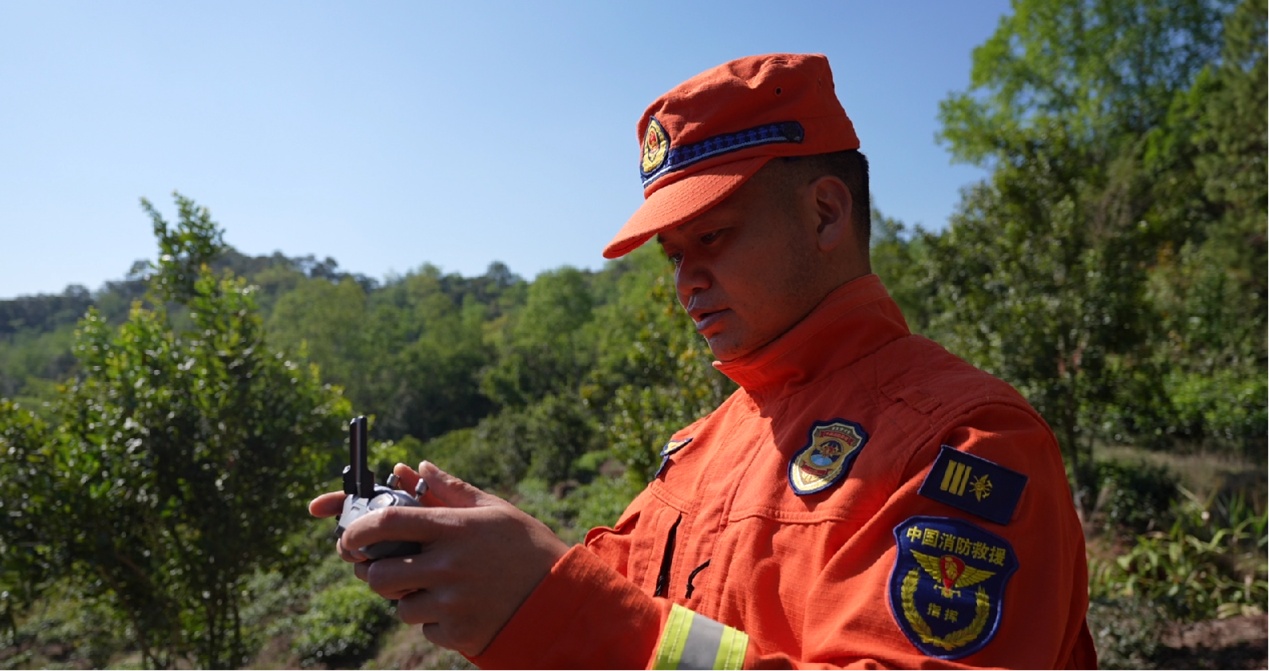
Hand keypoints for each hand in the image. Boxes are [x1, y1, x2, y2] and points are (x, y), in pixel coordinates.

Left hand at [308, 462, 569, 655]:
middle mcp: (449, 564)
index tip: (351, 537)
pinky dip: (434, 621)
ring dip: (409, 600)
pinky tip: (460, 607)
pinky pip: (425, 629)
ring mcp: (453, 601)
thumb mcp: (494, 510)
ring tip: (438, 589)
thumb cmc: (525, 547)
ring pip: (400, 607)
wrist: (561, 597)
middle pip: (379, 574)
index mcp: (454, 529)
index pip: (388, 522)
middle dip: (375, 573)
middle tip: (388, 569)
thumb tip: (415, 467)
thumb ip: (449, 490)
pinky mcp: (459, 631)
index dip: (359, 530)